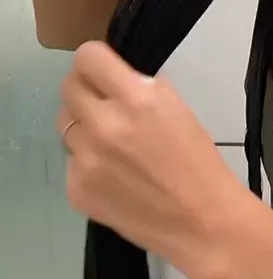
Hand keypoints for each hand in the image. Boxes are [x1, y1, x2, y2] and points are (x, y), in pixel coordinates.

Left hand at [58, 42, 245, 278]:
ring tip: (111, 142)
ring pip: (66, 125)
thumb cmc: (196, 159)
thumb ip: (141, 86)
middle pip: (68, 87)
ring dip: (84, 126)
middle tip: (103, 101)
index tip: (102, 68)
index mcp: (135, 99)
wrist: (201, 221)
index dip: (94, 59)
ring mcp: (86, 160)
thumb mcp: (176, 107)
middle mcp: (104, 125)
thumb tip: (116, 77)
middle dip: (85, 88)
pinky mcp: (76, 190)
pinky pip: (71, 161)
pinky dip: (87, 162)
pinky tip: (113, 174)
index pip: (88, 57)